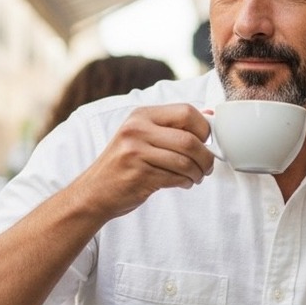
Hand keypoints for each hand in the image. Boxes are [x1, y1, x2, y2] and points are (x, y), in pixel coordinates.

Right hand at [77, 104, 215, 218]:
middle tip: (207, 166)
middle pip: (189, 139)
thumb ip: (173, 127)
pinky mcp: (138, 175)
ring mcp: (135, 152)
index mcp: (142, 115)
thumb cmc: (125, 164)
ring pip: (185, 161)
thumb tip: (211, 117)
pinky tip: (182, 183)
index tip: (206, 142)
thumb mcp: (142, 136)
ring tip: (195, 177)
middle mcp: (137, 130)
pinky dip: (185, 182)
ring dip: (197, 173)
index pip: (186, 112)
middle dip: (206, 157)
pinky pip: (176, 177)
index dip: (204, 128)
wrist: (94, 192)